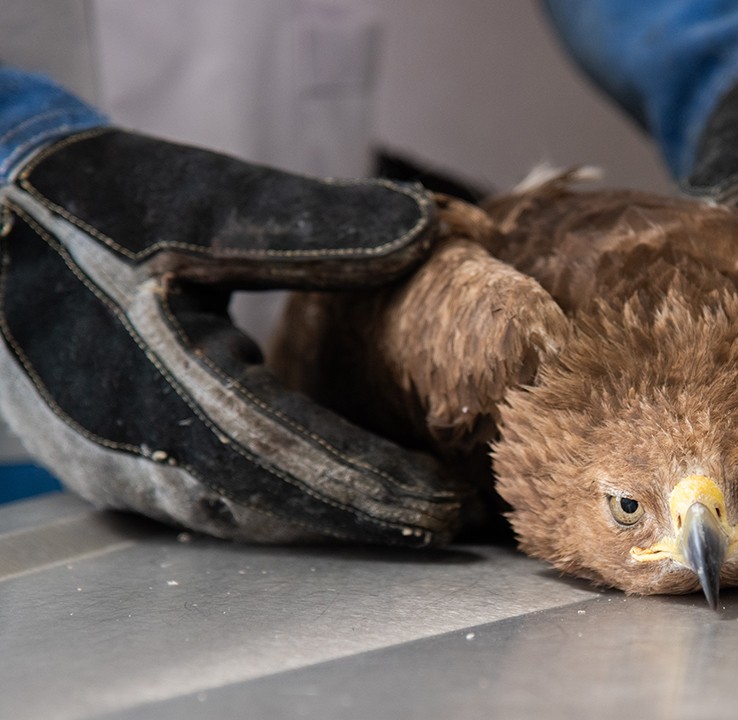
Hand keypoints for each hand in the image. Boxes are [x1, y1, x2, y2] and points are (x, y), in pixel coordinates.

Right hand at [0, 128, 464, 544]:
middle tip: (444, 522)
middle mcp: (127, 444)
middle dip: (360, 514)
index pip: (283, 452)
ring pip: (234, 510)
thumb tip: (428, 231)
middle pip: (266, 500)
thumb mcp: (198, 195)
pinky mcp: (107, 460)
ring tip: (402, 512)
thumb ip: (312, 223)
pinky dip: (275, 499)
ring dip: (321, 515)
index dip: (367, 482)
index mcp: (152, 379)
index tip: (440, 501)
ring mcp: (110, 463)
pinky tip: (323, 495)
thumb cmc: (83, 203)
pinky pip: (204, 498)